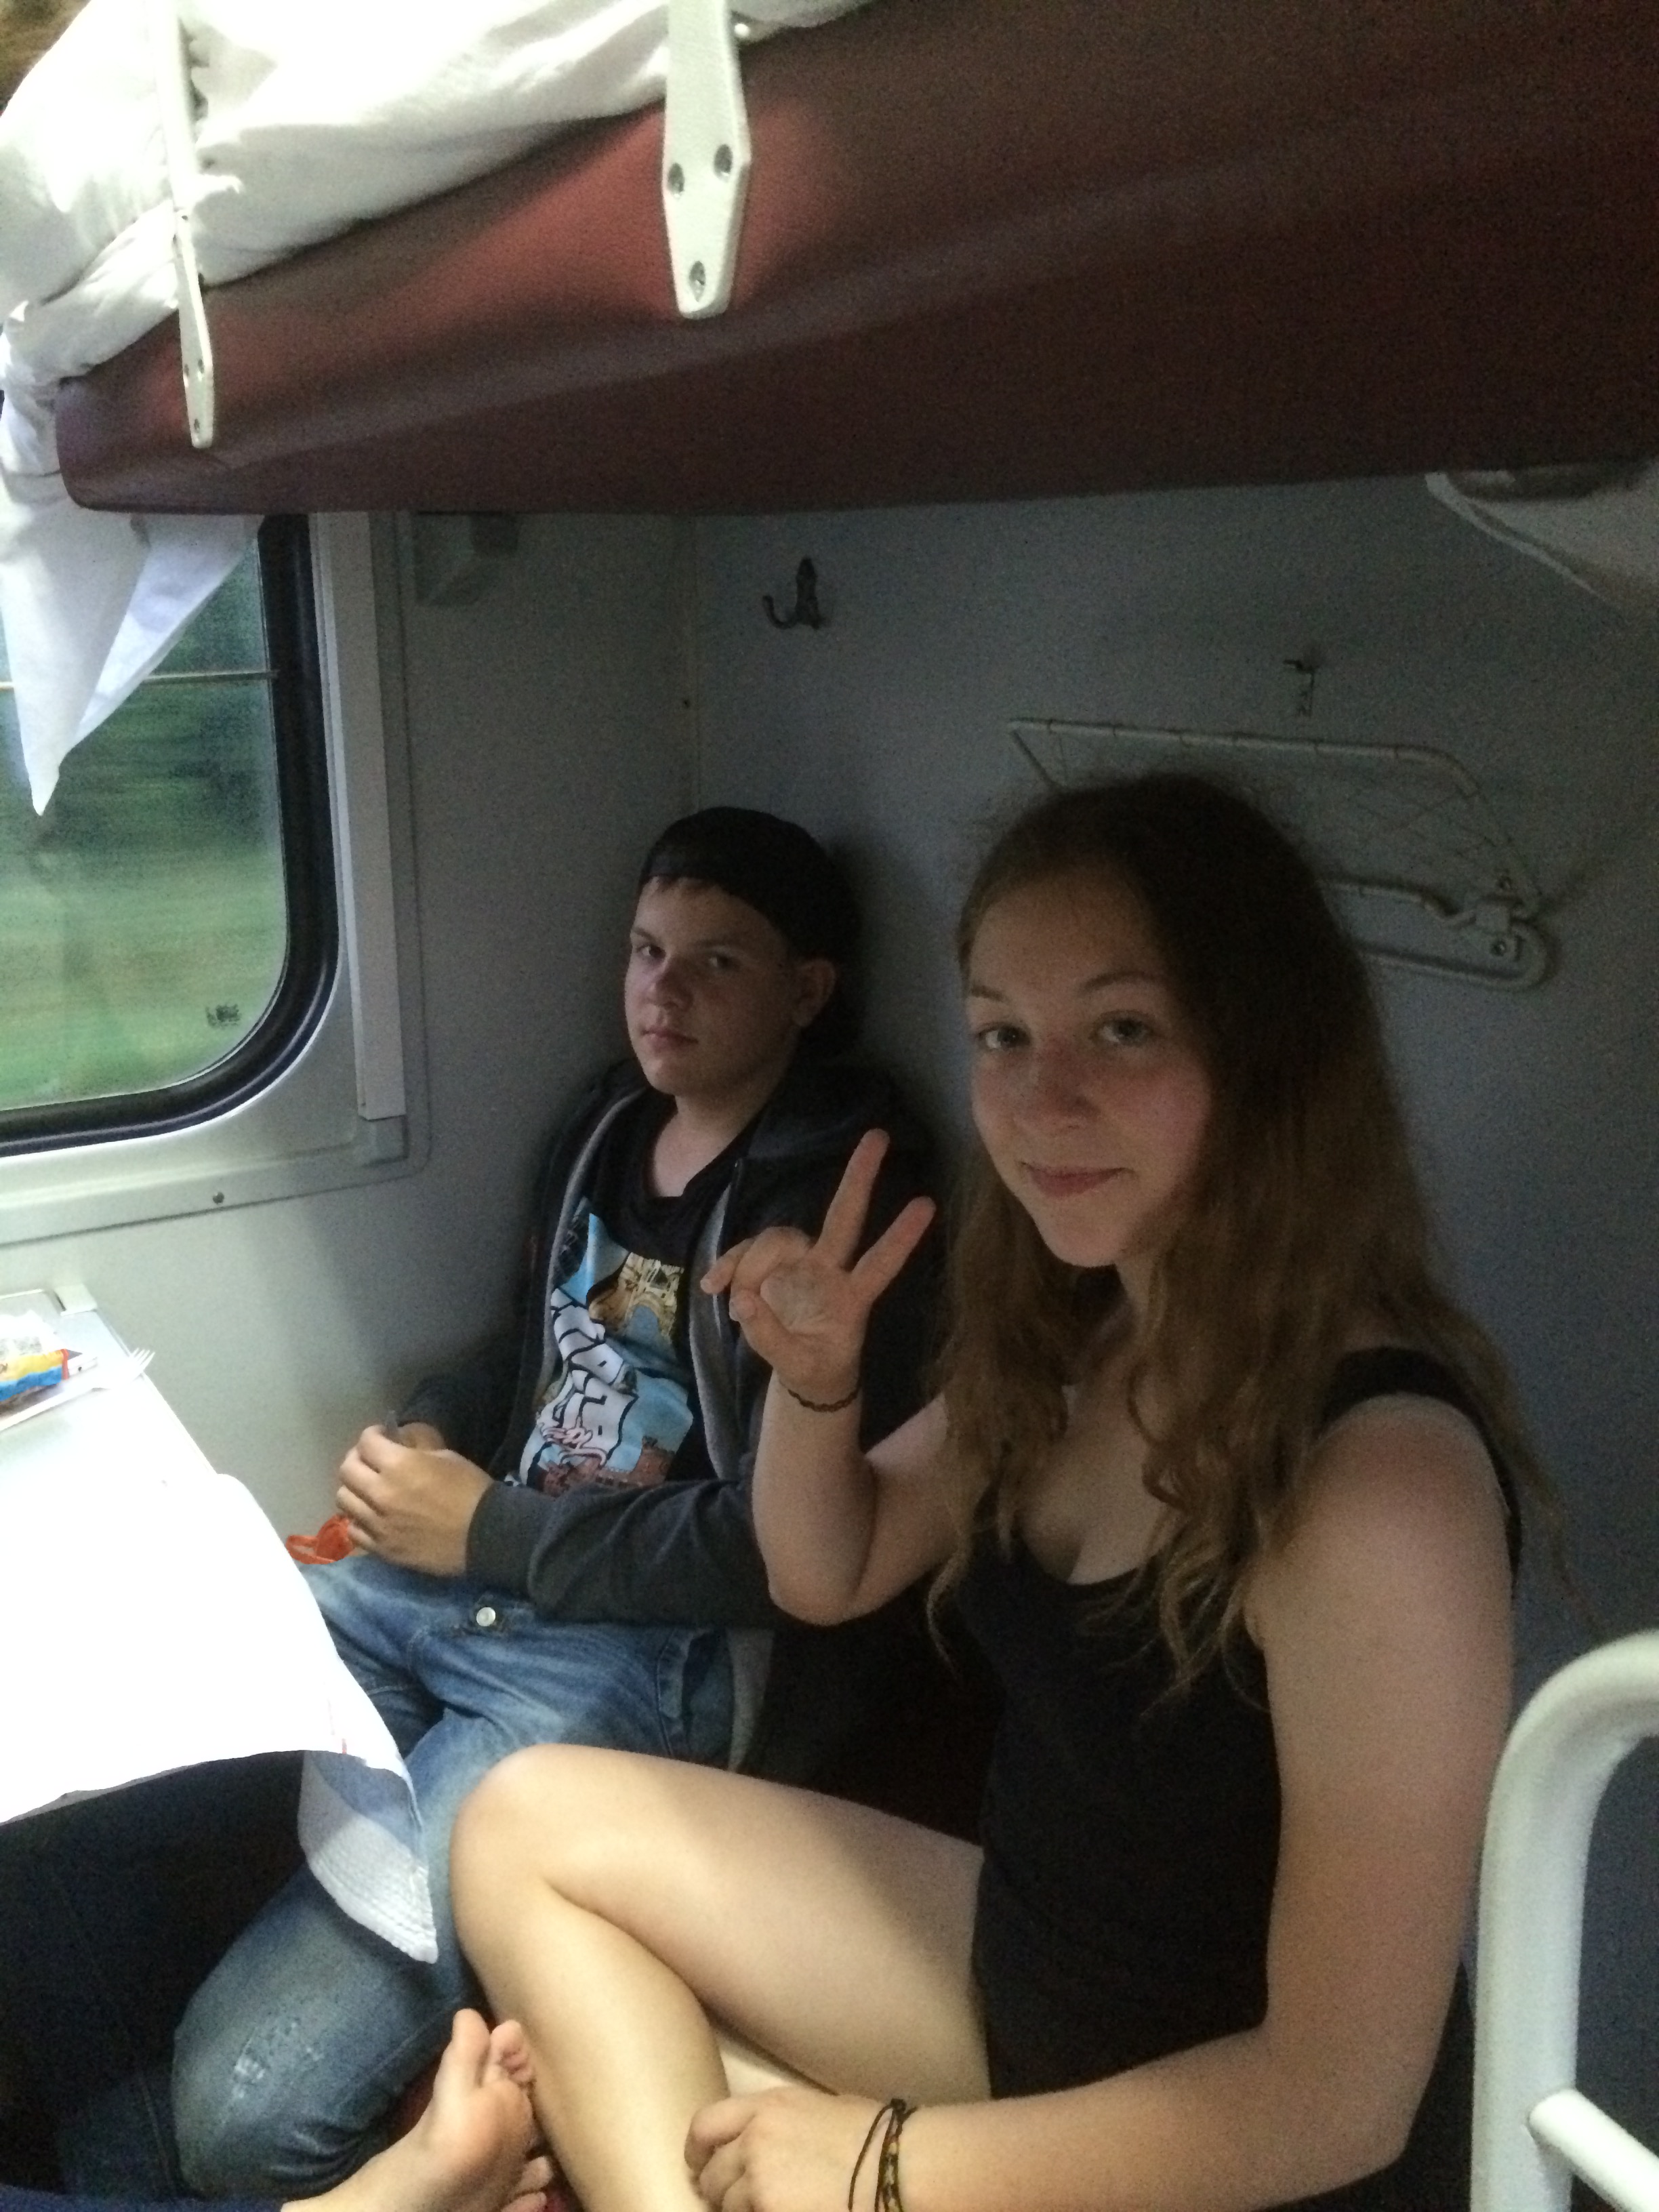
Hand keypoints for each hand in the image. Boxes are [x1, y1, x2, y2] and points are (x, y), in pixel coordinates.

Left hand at [336, 1425, 492, 1575]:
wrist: (484, 1536)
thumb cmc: (470, 1490)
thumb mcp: (446, 1456)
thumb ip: (415, 1449)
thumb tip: (396, 1444)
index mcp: (399, 1466)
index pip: (366, 1442)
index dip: (372, 1434)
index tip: (381, 1436)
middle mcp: (381, 1493)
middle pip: (347, 1469)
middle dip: (357, 1458)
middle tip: (370, 1460)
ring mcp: (377, 1523)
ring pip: (344, 1499)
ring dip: (354, 1488)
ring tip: (368, 1489)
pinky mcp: (381, 1548)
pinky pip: (353, 1530)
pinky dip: (358, 1519)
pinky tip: (372, 1515)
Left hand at [687, 2086, 888, 2211]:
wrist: (896, 2165)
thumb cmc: (872, 2135)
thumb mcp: (816, 2108)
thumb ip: (778, 2123)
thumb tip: (758, 2142)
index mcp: (767, 2107)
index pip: (706, 2124)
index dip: (697, 2149)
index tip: (700, 2164)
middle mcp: (754, 2141)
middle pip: (712, 2173)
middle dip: (719, 2189)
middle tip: (734, 2199)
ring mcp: (760, 2182)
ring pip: (726, 2207)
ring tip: (765, 2207)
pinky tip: (779, 2211)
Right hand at [702, 1130, 934, 1407]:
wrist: (804, 1378)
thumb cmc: (815, 1370)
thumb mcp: (797, 1369)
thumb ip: (770, 1338)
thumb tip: (744, 1301)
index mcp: (852, 1300)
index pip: (880, 1265)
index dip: (900, 1237)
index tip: (927, 1205)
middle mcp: (832, 1271)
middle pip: (845, 1217)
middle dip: (860, 1178)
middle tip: (879, 1136)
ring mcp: (804, 1264)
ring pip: (779, 1239)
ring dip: (750, 1263)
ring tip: (726, 1296)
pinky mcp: (776, 1268)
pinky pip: (749, 1253)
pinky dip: (729, 1264)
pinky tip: (712, 1286)